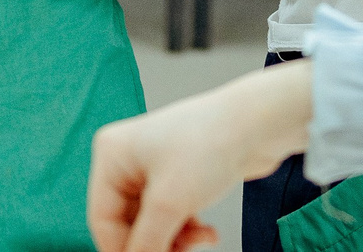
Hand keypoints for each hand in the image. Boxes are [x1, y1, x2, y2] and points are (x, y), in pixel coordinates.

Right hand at [88, 64, 313, 251]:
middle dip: (154, 244)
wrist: (259, 123)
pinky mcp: (180, 175)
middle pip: (128, 222)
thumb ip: (145, 243)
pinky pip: (172, 215)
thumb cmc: (210, 143)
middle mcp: (129, 158)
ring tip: (198, 241)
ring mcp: (155, 166)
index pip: (102, 218)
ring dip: (174, 240)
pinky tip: (207, 232)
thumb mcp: (169, 203)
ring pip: (152, 222)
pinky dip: (187, 228)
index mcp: (112, 154)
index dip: (122, 249)